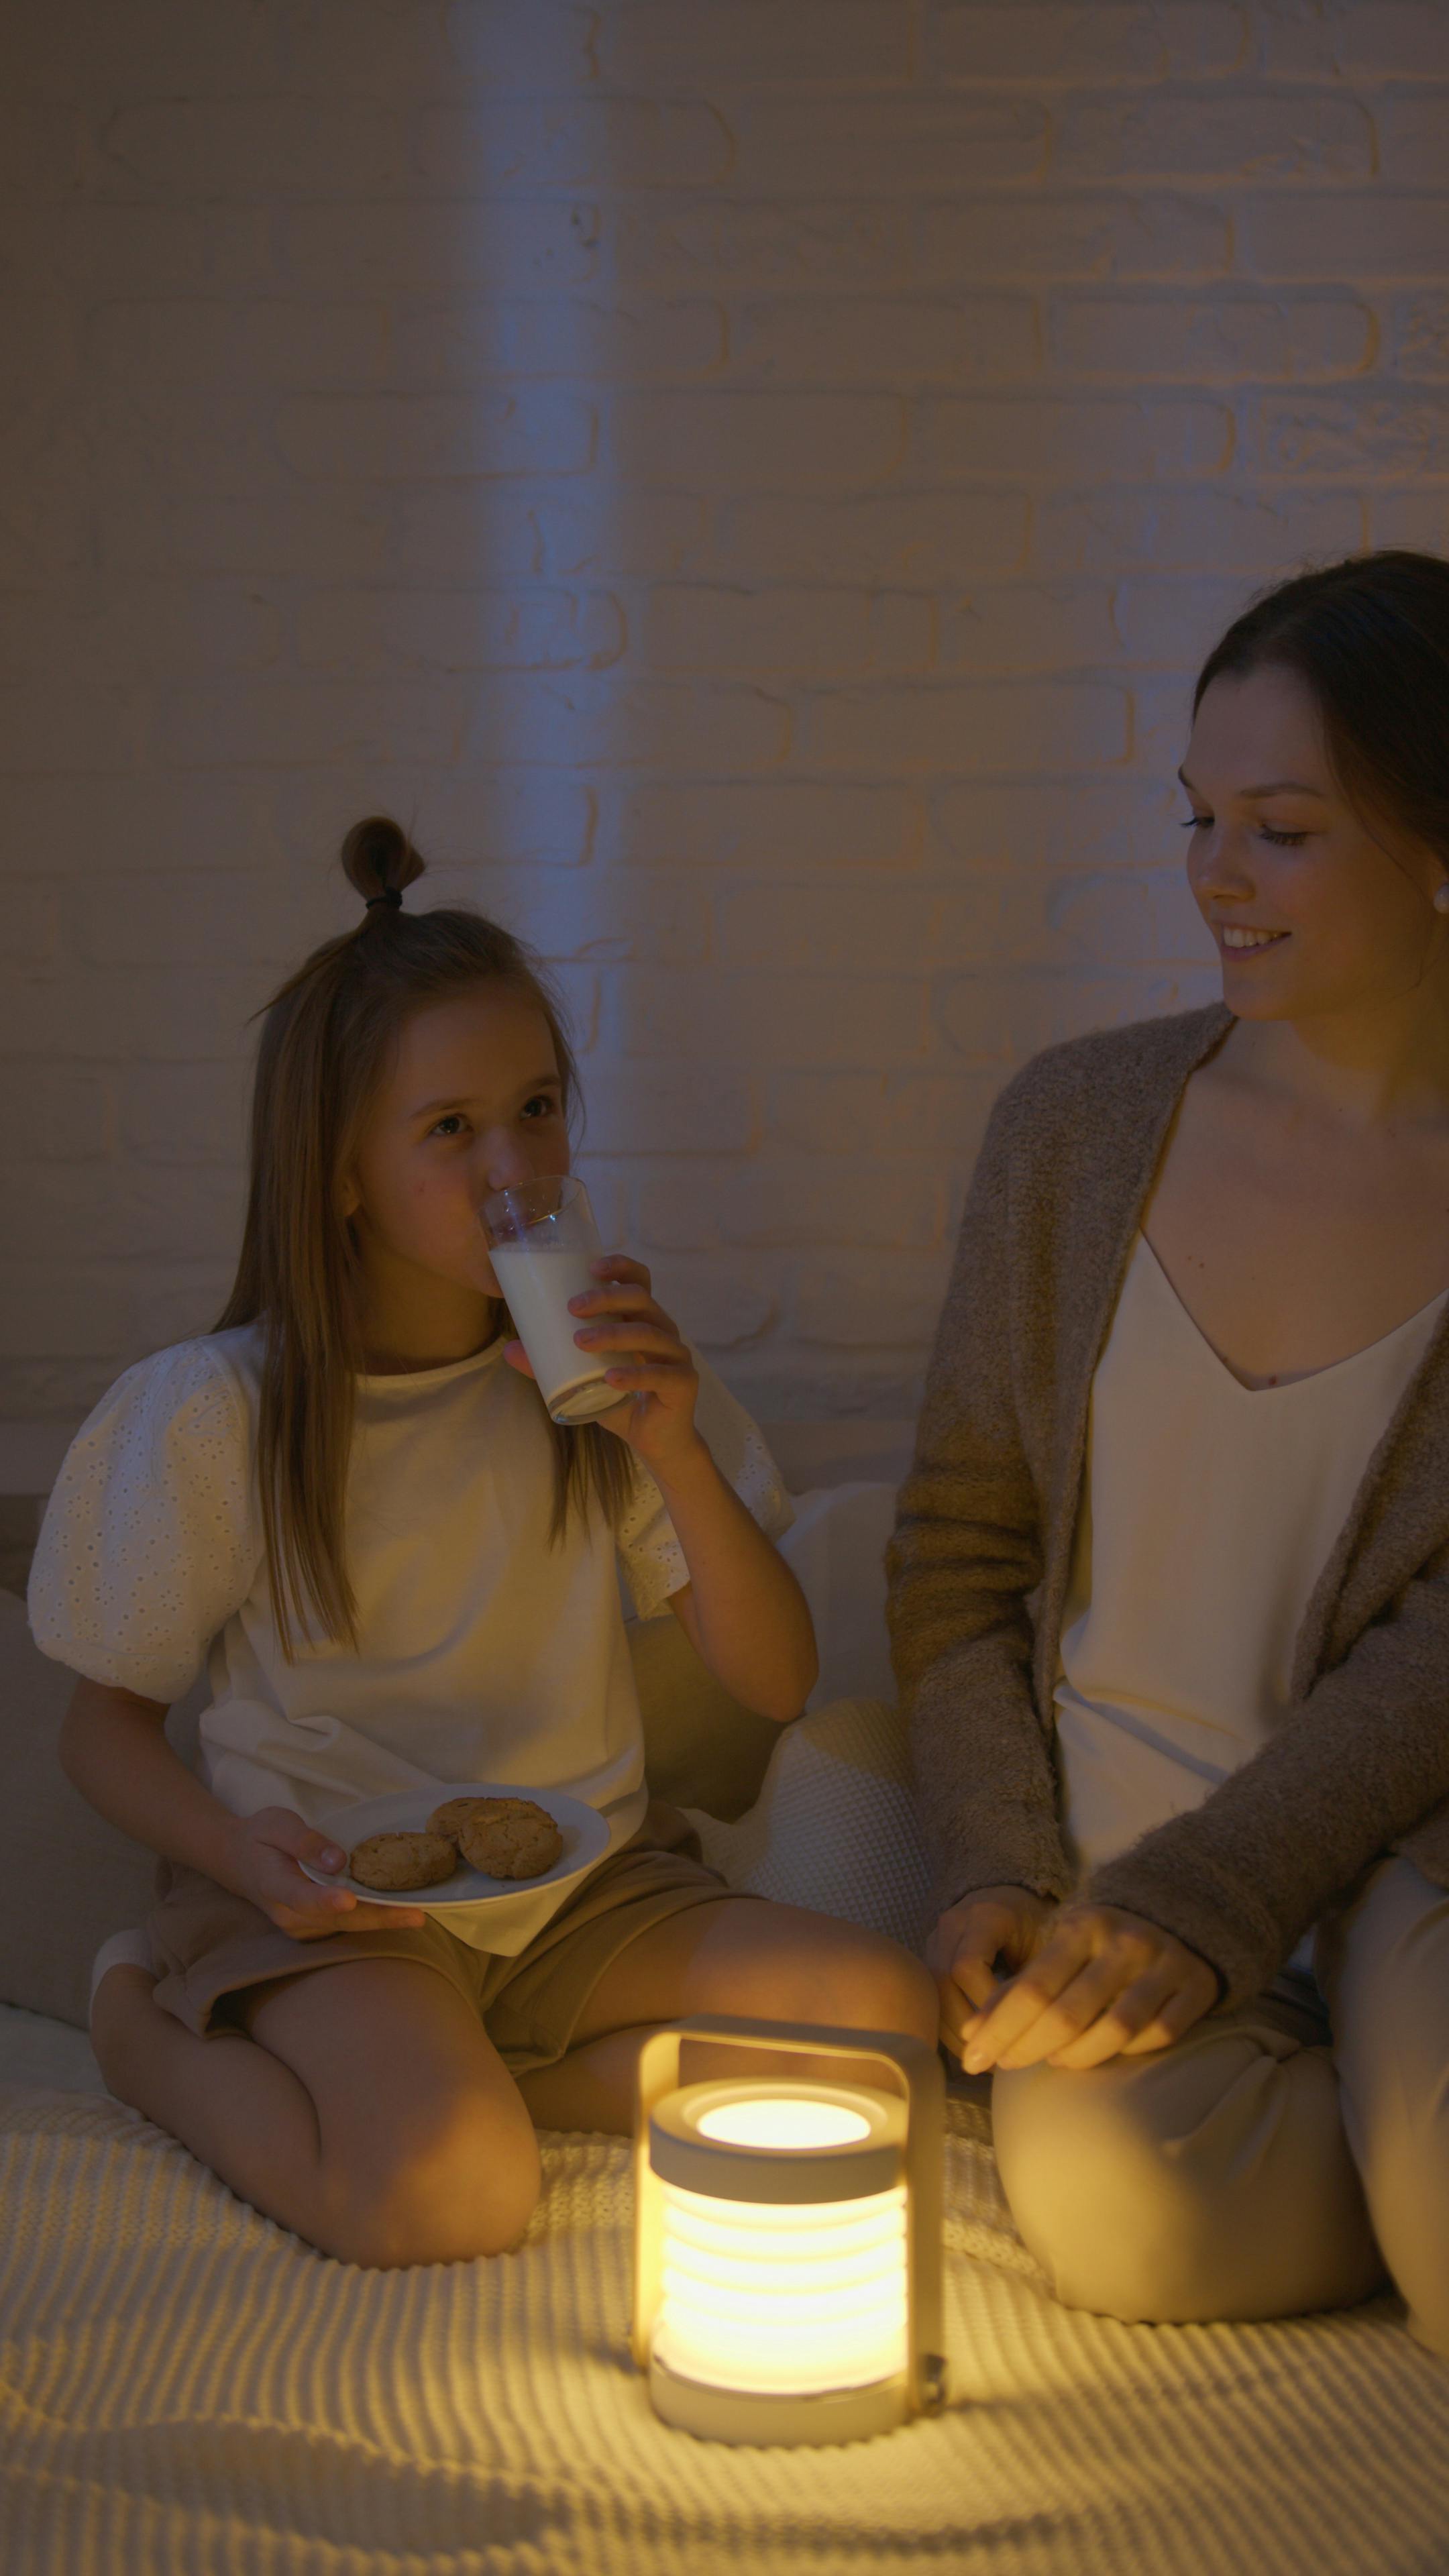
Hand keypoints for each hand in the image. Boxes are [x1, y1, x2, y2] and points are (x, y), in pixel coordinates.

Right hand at [224, 1807, 426, 1939]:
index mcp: (275, 1885)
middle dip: (379, 1918)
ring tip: (419, 1913)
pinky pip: (346, 1924)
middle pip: (338, 1919)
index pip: (302, 1896)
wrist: (237, 1861)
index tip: (349, 1898)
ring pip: (347, 1925)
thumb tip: (338, 1860)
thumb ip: (305, 1841)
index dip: (325, 1900)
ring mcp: (302, 1926)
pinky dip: (373, 1916)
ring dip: (382, 1920)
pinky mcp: (314, 1927)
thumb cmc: (259, 1837)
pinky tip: (400, 1908)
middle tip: (417, 1915)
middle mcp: (290, 1914)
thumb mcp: (276, 1824)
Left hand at [505, 1252, 701, 1474]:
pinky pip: (660, 1374)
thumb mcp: (583, 1379)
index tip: (591, 1266)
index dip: (621, 1266)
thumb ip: (550, 1365)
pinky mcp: (684, 1383)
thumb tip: (510, 1349)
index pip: (640, 1280)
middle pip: (641, 1299)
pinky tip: (611, 1378)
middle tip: (573, 1307)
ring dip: (613, 1334)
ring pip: (649, 1334)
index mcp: (643, 1320)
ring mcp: (677, 1356)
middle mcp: (664, 1331)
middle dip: (607, 1297)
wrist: (655, 1441)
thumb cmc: (621, 1401)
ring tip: (580, 1342)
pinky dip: (634, 1375)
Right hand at [928, 1884, 1053, 2062]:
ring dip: (952, 2029)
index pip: (968, 1966)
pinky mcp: (928, 1953)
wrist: (1012, 1898)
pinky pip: (930, 1992)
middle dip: (966, 2025)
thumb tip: (1035, 2034)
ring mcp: (936, 1937)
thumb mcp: (1046, 1945)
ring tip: (979, 2060)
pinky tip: (969, 2045)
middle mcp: (953, 1923)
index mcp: (986, 1915)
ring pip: (930, 1990)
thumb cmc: (1037, 1925)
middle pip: (942, 1981)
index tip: (1010, 2031)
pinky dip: (947, 2021)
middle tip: (991, 2058)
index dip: (984, 2004)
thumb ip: (1036, 1982)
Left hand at [958, 1902, 1218, 2073]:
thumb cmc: (1101, 1944)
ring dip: (1078, 2057)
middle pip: (1069, 2014)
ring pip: (1116, 2030)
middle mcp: (1125, 1942)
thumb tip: (971, 2034)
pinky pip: (1159, 2035)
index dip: (1001, 2029)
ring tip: (1054, 2061)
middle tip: (1006, 2067)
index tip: (973, 2058)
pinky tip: (1104, 2055)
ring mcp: (1165, 1965)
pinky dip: (1127, 2052)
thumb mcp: (1060, 1947)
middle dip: (1029, 2048)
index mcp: (1084, 1926)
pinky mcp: (1196, 1988)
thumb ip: (1018, 1988)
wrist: (1178, 1918)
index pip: (1034, 1987)